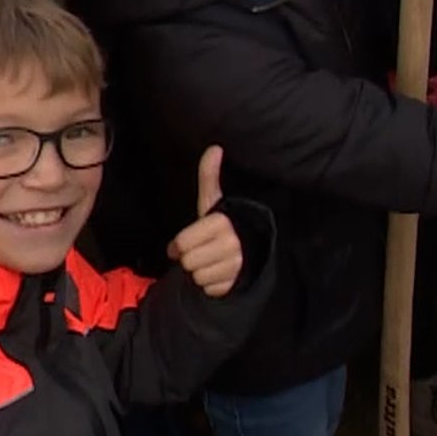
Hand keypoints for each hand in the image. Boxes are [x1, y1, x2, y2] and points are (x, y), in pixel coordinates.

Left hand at [166, 147, 244, 297]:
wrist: (255, 249)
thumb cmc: (226, 225)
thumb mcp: (215, 202)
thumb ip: (209, 177)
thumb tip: (214, 147)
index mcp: (221, 222)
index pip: (182, 243)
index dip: (181, 244)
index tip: (193, 240)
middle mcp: (231, 244)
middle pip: (187, 262)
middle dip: (192, 257)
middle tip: (204, 250)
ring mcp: (235, 265)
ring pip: (197, 276)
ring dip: (201, 271)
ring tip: (214, 261)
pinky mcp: (236, 283)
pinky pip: (208, 288)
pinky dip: (211, 283)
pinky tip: (221, 272)